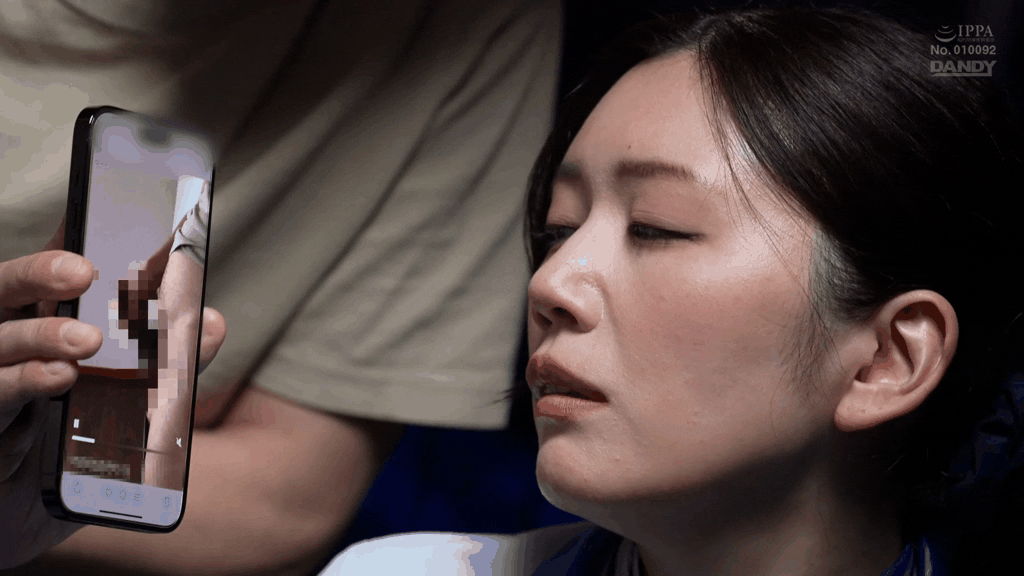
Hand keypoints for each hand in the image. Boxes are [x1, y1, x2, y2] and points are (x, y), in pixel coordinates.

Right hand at [0, 220, 226, 568]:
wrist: (24, 526)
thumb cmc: (72, 451)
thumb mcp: (127, 405)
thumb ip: (167, 364)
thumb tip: (210, 321)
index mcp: (35, 331)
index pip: (42, 279)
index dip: (62, 246)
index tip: (96, 216)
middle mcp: (0, 351)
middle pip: (2, 295)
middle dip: (38, 275)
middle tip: (83, 270)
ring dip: (37, 337)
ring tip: (86, 341)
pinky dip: (22, 384)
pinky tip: (57, 380)